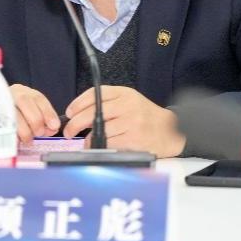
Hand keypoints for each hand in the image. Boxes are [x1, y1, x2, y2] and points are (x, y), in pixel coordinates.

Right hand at [9, 84, 60, 143]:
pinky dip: (13, 135)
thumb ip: (44, 120)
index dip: (48, 112)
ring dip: (24, 130)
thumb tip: (52, 128)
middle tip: (39, 133)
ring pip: (13, 113)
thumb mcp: (32, 114)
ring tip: (28, 140)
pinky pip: (2, 126)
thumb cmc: (17, 117)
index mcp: (24, 92)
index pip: (38, 98)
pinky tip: (17, 141)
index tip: (55, 126)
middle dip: (36, 121)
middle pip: (25, 101)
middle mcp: (11, 94)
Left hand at [63, 85, 185, 157]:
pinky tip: (98, 147)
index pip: (95, 94)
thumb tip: (78, 114)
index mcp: (124, 93)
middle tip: (69, 131)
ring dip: (87, 139)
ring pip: (100, 130)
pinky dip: (100, 147)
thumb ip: (108, 103)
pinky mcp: (134, 139)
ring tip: (85, 142)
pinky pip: (109, 143)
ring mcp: (132, 122)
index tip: (69, 112)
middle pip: (93, 112)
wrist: (171, 130)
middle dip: (76, 123)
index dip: (78, 103)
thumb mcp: (129, 101)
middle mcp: (128, 105)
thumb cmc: (146, 117)